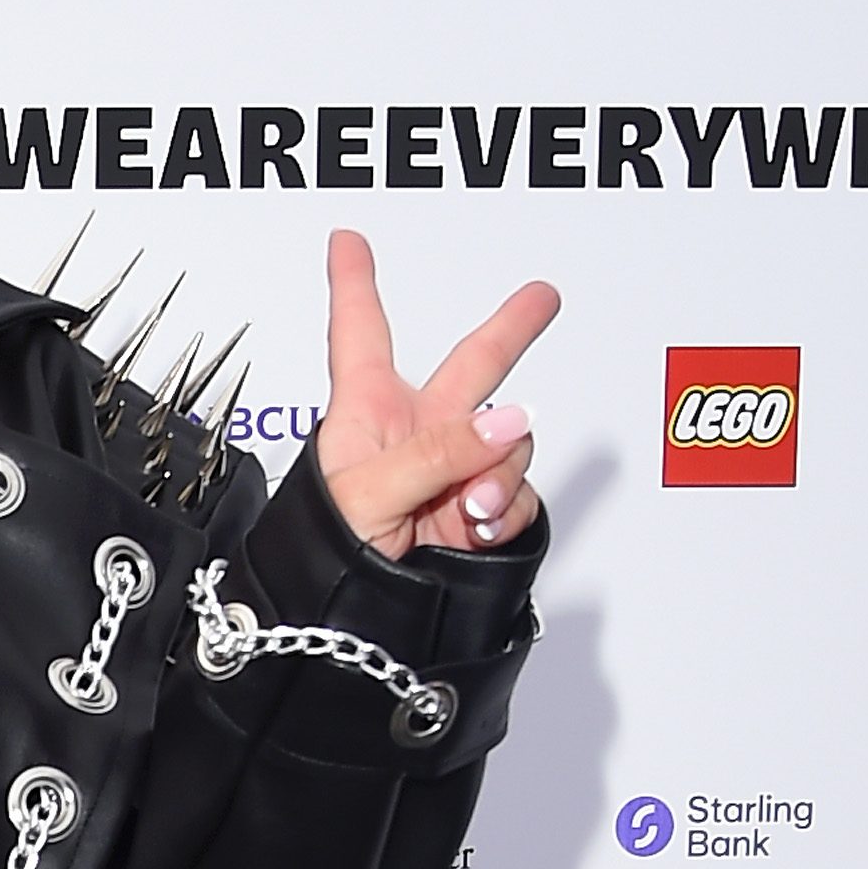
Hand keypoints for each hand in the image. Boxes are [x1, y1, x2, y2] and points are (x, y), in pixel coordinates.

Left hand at [315, 233, 556, 557]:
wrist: (348, 627)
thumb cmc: (325, 557)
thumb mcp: (367, 494)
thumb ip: (438, 452)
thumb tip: (506, 422)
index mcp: (365, 414)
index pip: (359, 332)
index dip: (354, 283)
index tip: (346, 242)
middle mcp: (416, 433)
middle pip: (472, 366)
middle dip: (511, 329)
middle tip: (542, 297)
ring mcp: (455, 471)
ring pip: (510, 438)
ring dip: (500, 468)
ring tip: (470, 507)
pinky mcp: (483, 510)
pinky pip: (518, 492)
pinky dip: (507, 508)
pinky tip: (478, 525)